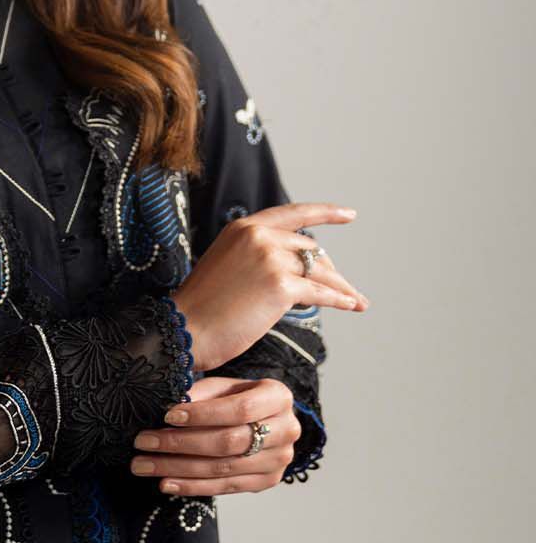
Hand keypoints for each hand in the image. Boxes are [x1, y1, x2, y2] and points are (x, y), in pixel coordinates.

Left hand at [130, 374, 299, 495]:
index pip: (239, 409)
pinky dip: (191, 486)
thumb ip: (200, 394)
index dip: (202, 415)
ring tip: (144, 465)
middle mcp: (286, 430)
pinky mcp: (267, 482)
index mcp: (278, 397)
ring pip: (222, 469)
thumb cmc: (238, 397)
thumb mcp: (222, 386)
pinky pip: (225, 488)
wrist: (263, 419)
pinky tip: (165, 483)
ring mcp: (279, 461)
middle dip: (180, 443)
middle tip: (143, 442)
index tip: (167, 415)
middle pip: (228, 443)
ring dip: (177, 468)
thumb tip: (167, 407)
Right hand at [173, 202, 366, 371]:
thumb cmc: (203, 307)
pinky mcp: (280, 285)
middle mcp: (258, 236)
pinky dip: (340, 301)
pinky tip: (352, 306)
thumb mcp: (227, 264)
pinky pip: (320, 293)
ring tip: (357, 301)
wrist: (186, 329)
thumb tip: (299, 265)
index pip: (293, 214)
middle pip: (310, 250)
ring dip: (341, 288)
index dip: (325, 213)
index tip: (349, 215)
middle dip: (331, 271)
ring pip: (319, 272)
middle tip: (347, 288)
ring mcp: (270, 259)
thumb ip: (257, 256)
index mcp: (243, 228)